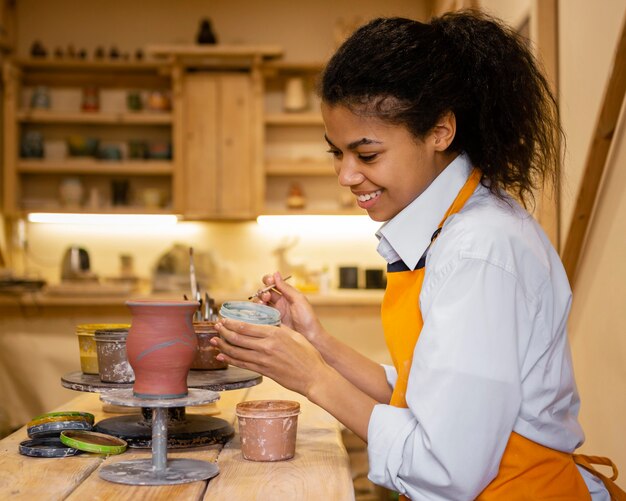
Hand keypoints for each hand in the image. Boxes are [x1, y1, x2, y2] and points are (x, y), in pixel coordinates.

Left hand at [212, 317, 328, 396]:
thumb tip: (267, 323)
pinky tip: (222, 356)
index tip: (224, 319)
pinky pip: (243, 364)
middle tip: (216, 327)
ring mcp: (263, 360)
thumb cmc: (308, 355)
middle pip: (237, 338)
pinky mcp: (264, 372)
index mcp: (274, 334)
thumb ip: (279, 328)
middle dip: (224, 332)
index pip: (246, 327)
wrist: (313, 376)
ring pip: (236, 352)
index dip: (231, 323)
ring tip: (214, 341)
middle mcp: (266, 347)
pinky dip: (230, 360)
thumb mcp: (295, 335)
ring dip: (223, 346)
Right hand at [255, 272, 324, 345]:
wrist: (310, 337)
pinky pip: (259, 314)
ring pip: (260, 302)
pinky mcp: (270, 322)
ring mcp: (273, 312)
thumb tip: (276, 273)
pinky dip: (257, 311)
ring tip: (263, 303)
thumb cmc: (307, 318)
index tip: (269, 280)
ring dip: (259, 300)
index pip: (273, 283)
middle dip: (263, 291)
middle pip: (264, 292)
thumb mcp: (299, 300)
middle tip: (267, 296)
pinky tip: (259, 311)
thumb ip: (286, 288)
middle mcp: (279, 303)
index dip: (268, 280)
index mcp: (286, 295)